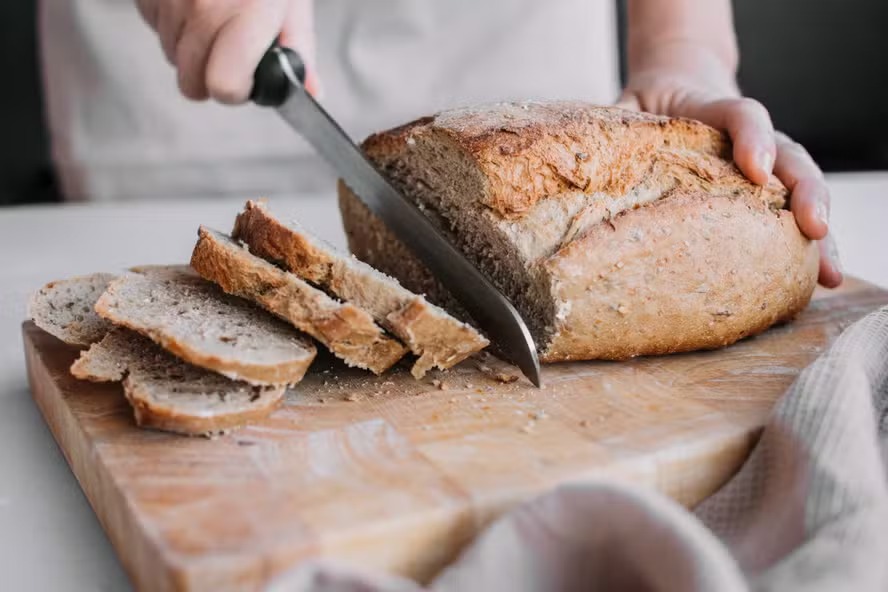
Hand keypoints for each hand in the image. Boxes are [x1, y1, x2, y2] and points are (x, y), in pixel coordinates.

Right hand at [135, 0, 318, 103]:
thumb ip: (298, 46)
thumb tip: (311, 90)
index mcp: (245, 13)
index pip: (223, 86)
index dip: (237, 89)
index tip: (247, 77)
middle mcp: (202, 7)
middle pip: (191, 82)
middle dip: (212, 74)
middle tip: (231, 50)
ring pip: (170, 56)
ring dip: (191, 47)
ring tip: (214, 16)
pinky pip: (153, 27)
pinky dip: (172, 23)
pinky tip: (192, 1)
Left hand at [617, 58, 842, 287]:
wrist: (677, 83)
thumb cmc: (649, 104)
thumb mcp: (627, 107)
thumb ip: (612, 127)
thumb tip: (575, 163)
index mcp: (711, 109)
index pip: (740, 114)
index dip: (752, 137)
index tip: (754, 168)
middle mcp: (749, 137)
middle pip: (789, 156)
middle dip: (804, 193)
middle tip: (813, 227)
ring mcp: (764, 163)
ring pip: (800, 188)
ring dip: (817, 230)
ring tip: (826, 272)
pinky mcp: (764, 190)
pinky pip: (790, 215)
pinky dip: (808, 245)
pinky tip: (820, 280)